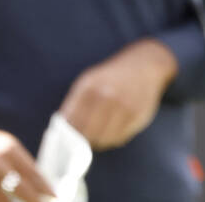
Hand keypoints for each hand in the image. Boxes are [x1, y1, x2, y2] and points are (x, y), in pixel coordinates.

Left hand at [58, 38, 177, 150]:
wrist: (144, 65)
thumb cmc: (111, 77)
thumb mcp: (88, 82)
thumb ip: (73, 105)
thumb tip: (60, 133)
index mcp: (89, 87)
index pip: (72, 122)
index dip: (68, 134)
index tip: (67, 138)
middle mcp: (107, 96)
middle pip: (87, 134)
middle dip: (83, 140)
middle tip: (84, 139)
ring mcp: (124, 106)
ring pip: (103, 140)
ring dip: (99, 141)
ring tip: (99, 133)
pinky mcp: (138, 116)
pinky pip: (119, 139)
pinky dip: (113, 138)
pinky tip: (114, 127)